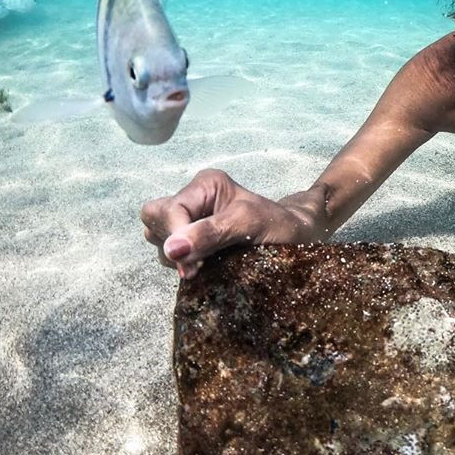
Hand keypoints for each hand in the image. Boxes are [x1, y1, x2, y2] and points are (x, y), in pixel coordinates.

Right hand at [141, 169, 305, 279]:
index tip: (193, 264)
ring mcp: (190, 222)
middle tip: (199, 265)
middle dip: (171, 245)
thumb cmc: (281, 225)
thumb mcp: (250, 224)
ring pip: (158, 240)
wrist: (299, 240)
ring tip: (208, 265)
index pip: (167, 209)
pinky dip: (182, 265)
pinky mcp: (192, 243)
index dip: (175, 237)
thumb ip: (211, 233)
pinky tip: (206, 269)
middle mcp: (194, 200)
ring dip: (176, 258)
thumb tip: (172, 248)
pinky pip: (170, 255)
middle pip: (154, 221)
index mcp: (205, 185)